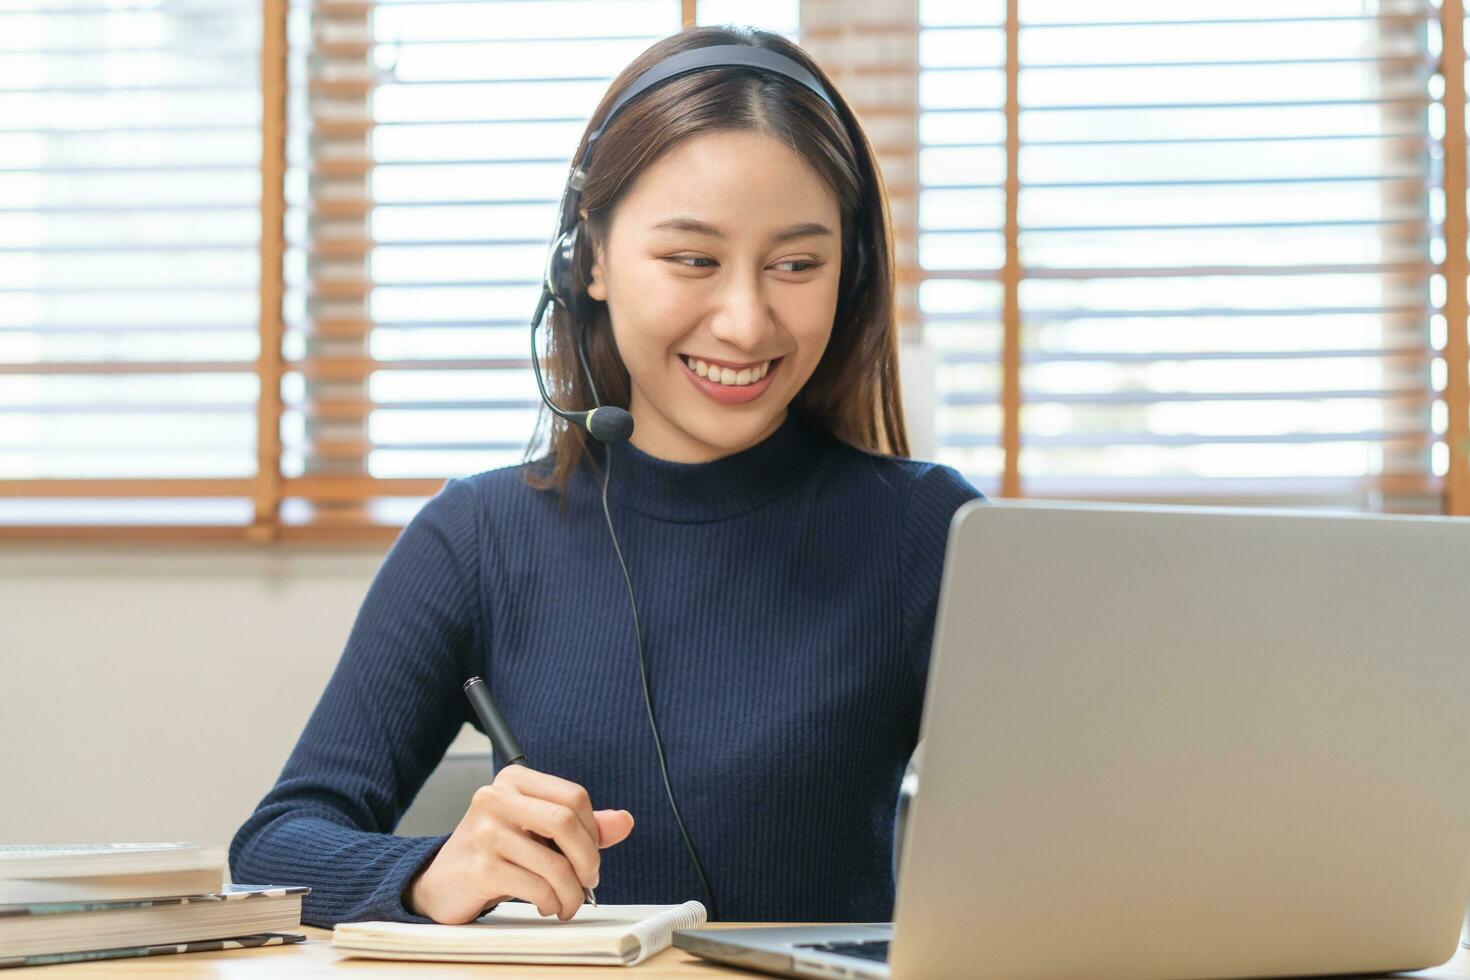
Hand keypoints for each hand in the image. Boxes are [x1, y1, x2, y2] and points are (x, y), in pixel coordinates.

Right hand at [405, 765, 633, 923]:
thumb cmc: (495, 853)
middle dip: (588, 859)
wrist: (442, 882)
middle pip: (566, 822)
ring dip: (571, 892)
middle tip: (589, 881)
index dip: (592, 830)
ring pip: (554, 863)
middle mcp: (495, 798)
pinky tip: (546, 905)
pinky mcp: (480, 867)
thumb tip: (624, 821)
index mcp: (514, 780)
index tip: (590, 854)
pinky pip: (536, 887)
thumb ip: (580, 825)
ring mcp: (485, 831)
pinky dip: (551, 902)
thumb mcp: (537, 832)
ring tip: (566, 902)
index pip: (573, 796)